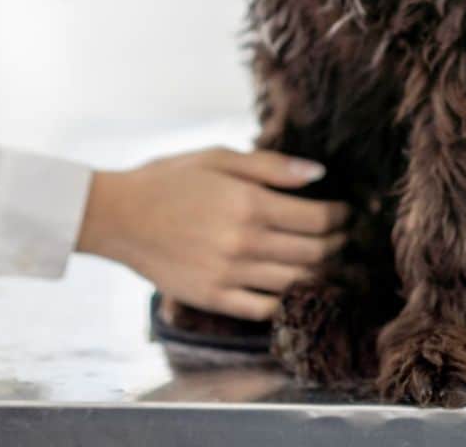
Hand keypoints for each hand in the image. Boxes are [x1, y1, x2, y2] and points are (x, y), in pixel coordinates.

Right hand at [76, 146, 347, 319]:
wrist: (119, 216)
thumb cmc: (171, 179)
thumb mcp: (221, 157)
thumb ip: (272, 166)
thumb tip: (318, 174)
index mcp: (249, 203)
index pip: (316, 219)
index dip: (340, 218)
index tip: (347, 213)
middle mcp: (243, 242)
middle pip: (312, 252)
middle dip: (337, 245)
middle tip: (345, 238)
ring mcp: (228, 274)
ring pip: (293, 280)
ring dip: (320, 272)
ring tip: (330, 262)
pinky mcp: (212, 297)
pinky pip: (262, 308)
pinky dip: (287, 300)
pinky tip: (297, 288)